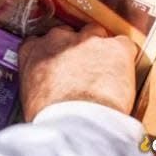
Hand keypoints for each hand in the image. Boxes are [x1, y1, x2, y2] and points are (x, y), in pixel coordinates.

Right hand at [18, 24, 137, 120]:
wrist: (75, 122)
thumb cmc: (51, 116)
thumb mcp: (30, 97)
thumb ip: (37, 83)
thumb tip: (46, 92)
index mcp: (33, 51)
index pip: (40, 40)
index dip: (53, 51)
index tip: (59, 63)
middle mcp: (58, 39)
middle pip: (70, 33)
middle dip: (77, 48)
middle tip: (84, 70)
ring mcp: (88, 40)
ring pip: (98, 34)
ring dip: (101, 49)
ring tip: (106, 72)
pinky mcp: (116, 48)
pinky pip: (125, 45)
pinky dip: (125, 57)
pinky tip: (123, 74)